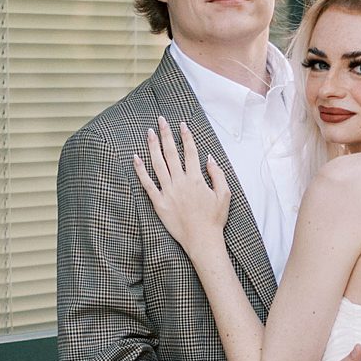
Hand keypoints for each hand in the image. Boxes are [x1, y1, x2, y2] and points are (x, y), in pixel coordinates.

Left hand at [133, 117, 231, 254]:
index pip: (190, 152)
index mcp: (197, 179)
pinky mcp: (159, 203)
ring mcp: (168, 192)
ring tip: (149, 132)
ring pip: (158, 164)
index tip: (181, 124)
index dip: (186, 136)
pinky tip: (135, 158)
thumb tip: (208, 157)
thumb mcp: (224, 195)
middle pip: (171, 153)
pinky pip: (147, 184)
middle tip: (161, 120)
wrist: (202, 241)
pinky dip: (140, 170)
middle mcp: (181, 182)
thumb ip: (217, 174)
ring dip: (152, 146)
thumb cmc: (214, 219)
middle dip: (166, 134)